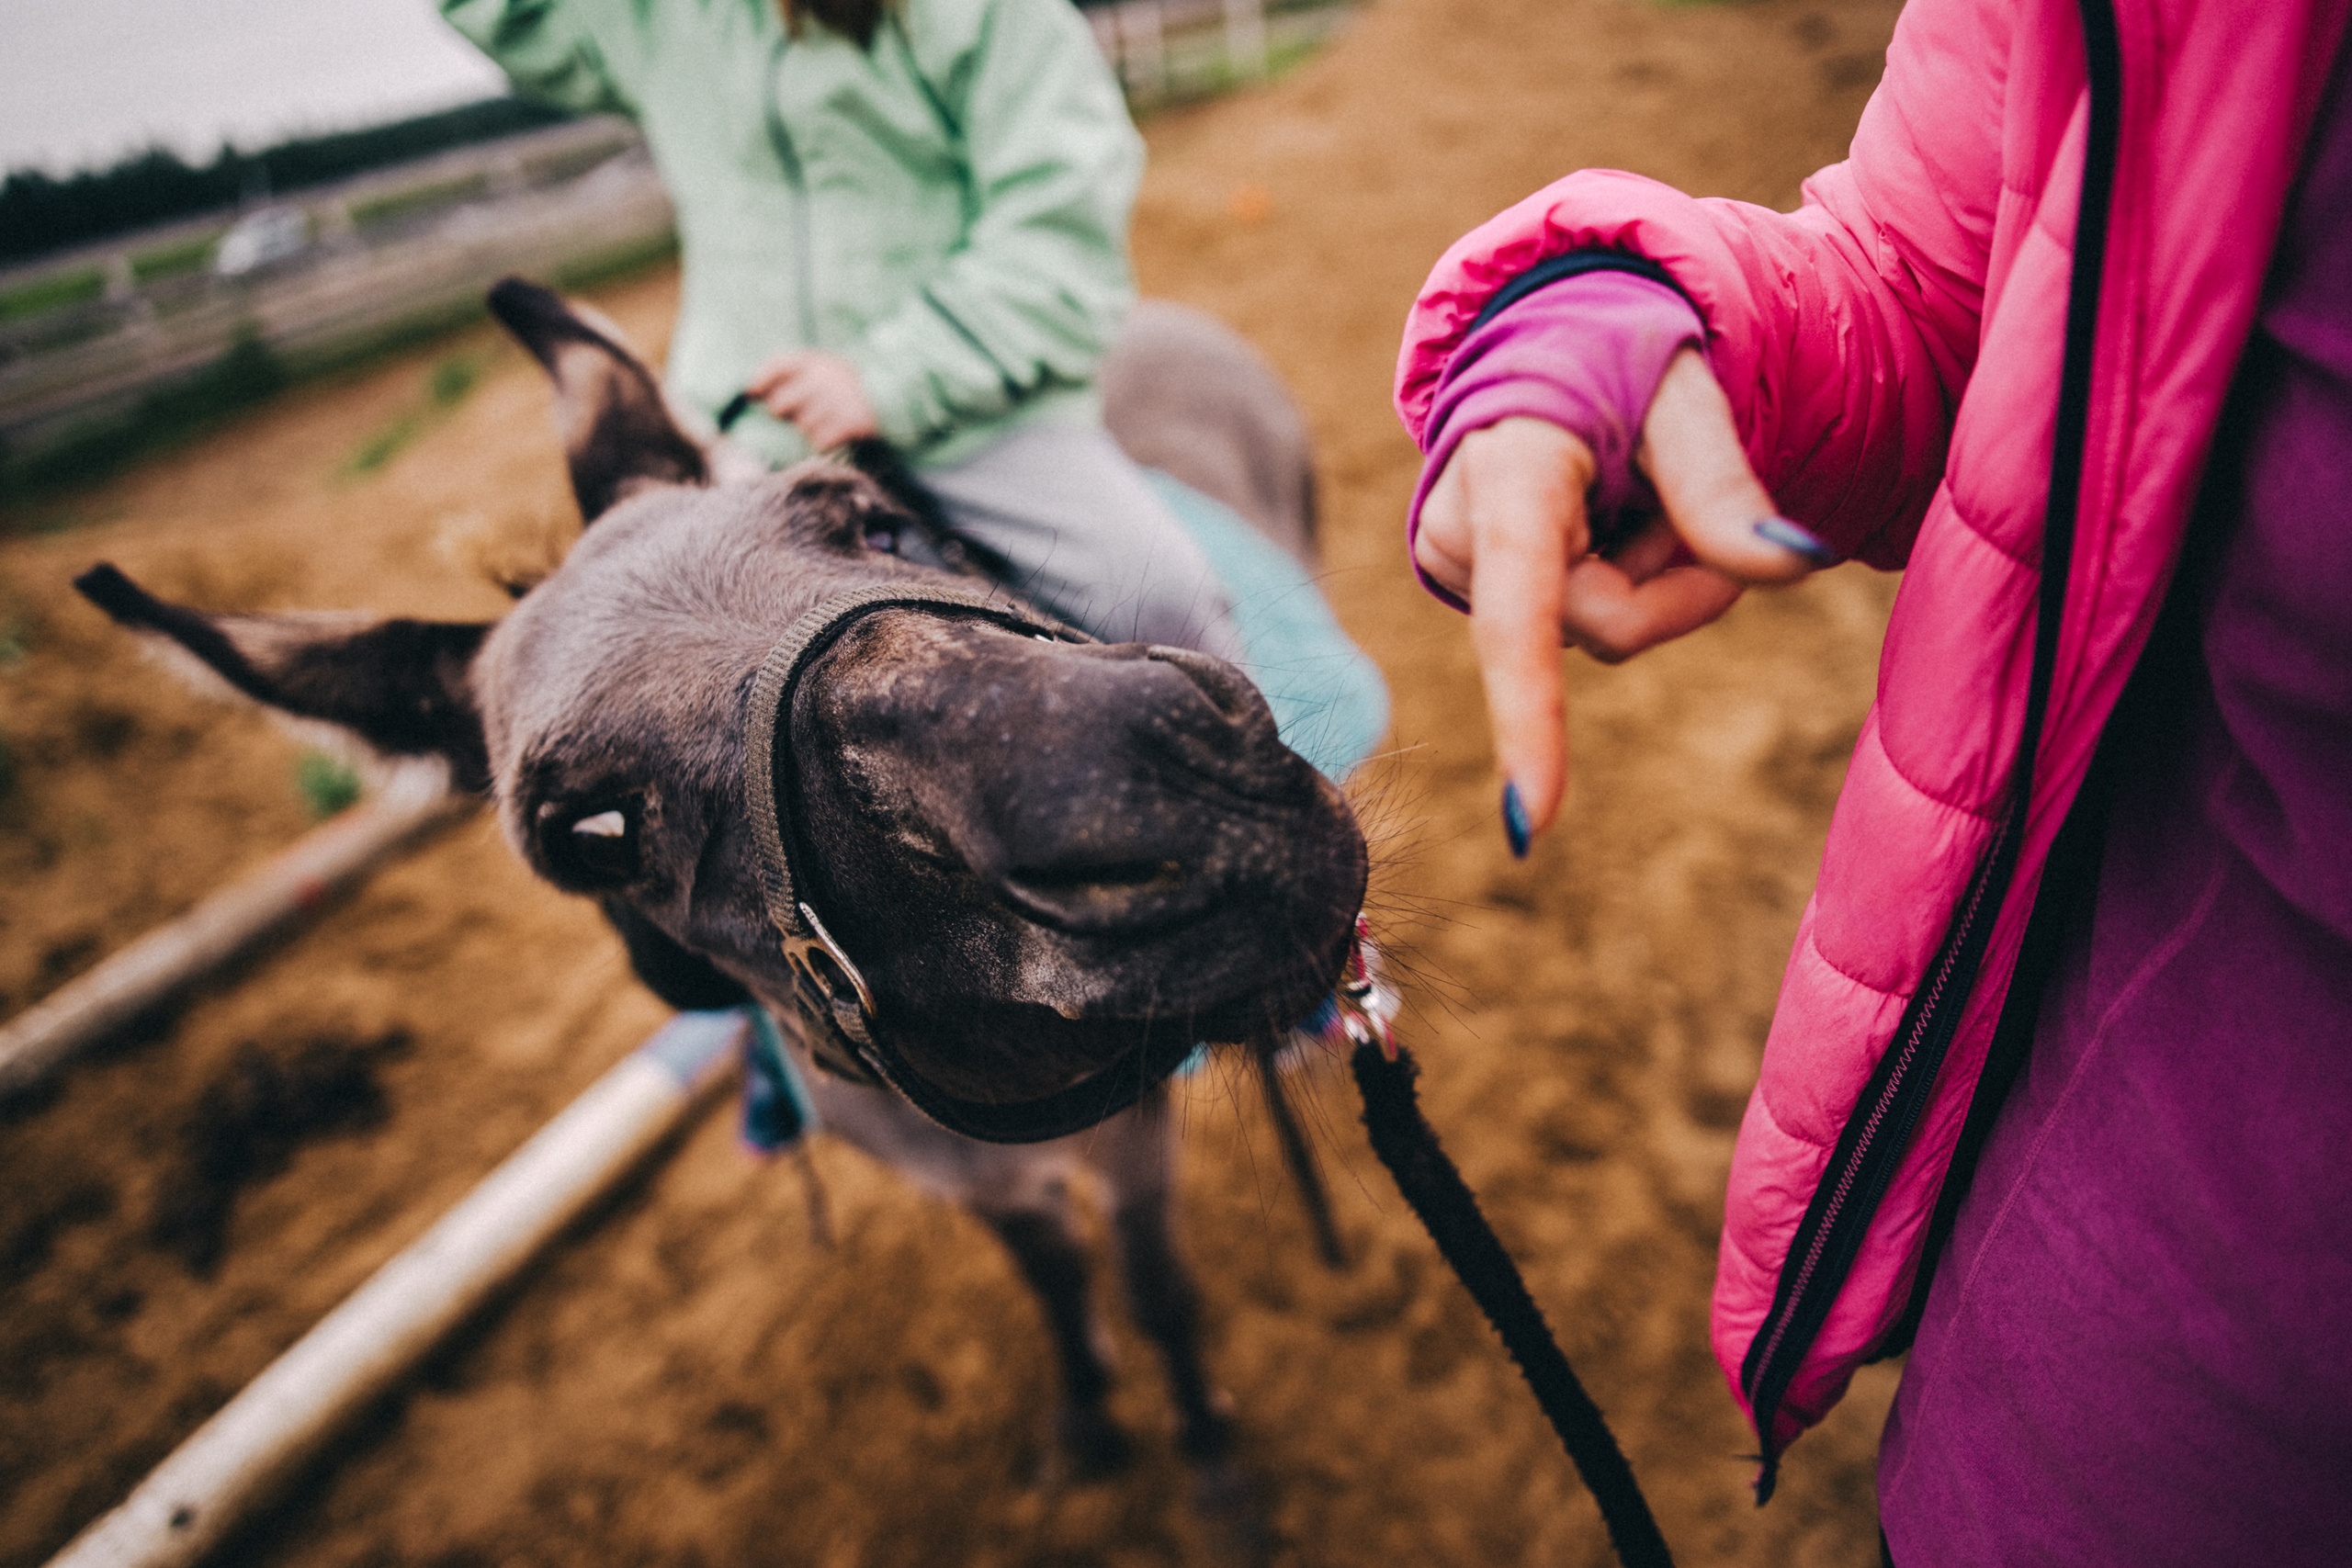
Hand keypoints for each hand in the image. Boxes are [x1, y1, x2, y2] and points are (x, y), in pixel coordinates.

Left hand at [745, 350, 880, 449]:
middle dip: (784, 413)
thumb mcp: (824, 368)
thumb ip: (792, 373)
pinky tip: (834, 434)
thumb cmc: (848, 385)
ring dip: (809, 428)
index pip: (777, 365)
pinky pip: (819, 441)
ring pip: (801, 426)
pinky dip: (824, 442)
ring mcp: (835, 401)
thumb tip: (750, 391)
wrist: (894, 396)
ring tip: (826, 421)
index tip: (752, 392)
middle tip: (798, 413)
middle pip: (780, 405)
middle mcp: (822, 378)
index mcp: (816, 361)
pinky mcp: (847, 423)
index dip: (759, 379)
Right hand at [1413, 347, 1828, 849]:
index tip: (1535, 818)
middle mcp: (1458, 532)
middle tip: (1684, 497)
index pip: (1522, 615)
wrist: (1550, 331)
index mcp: (1505, 472)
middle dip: (1681, 583)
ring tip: (1628, 490)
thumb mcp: (1685, 392)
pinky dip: (1620, 578)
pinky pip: (1577, 625)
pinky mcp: (1472, 587)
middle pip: (1607, 627)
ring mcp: (1456, 567)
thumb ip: (1725, 483)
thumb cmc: (1621, 351)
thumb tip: (1795, 562)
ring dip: (1650, 574)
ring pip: (1596, 633)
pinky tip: (1601, 515)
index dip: (1530, 716)